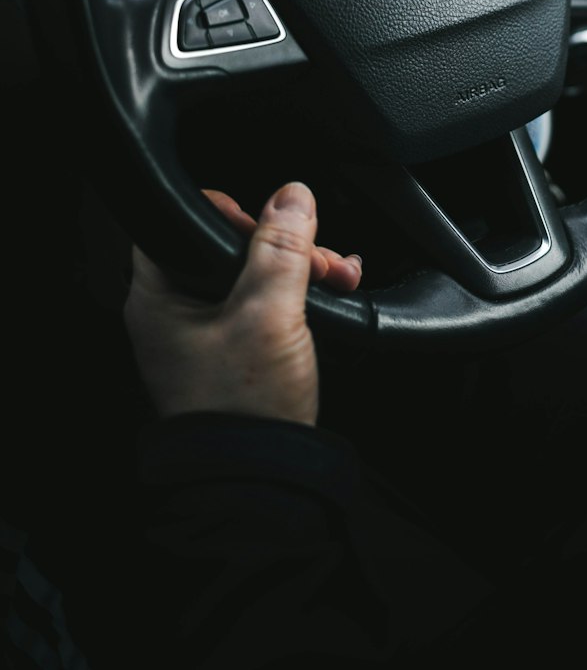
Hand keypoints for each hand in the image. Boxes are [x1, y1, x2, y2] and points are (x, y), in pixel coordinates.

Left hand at [124, 181, 361, 425]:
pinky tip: (330, 292)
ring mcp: (204, 332)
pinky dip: (296, 294)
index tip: (274, 224)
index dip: (234, 212)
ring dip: (300, 267)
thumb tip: (292, 195)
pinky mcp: (233, 350)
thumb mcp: (270, 314)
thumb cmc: (245, 407)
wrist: (260, 480)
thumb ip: (281, 250)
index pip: (184, 220)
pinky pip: (263, 302)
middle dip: (285, 244)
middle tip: (319, 257)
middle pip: (228, 245)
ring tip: (338, 276)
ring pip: (253, 273)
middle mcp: (175, 311)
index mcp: (160, 296)